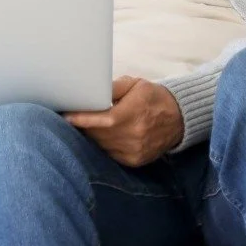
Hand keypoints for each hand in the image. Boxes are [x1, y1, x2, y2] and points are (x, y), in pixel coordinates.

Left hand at [65, 76, 184, 167]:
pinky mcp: (135, 161)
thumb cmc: (154, 98)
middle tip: (70, 118)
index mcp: (134, 114)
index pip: (102, 120)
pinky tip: (100, 136)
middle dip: (83, 127)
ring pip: (101, 146)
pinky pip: (109, 154)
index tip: (67, 116)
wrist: (179, 119)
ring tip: (84, 126)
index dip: (82, 119)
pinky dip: (103, 145)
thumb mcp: (136, 84)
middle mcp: (134, 135)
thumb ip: (113, 87)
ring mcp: (134, 151)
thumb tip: (91, 90)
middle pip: (98, 134)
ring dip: (91, 136)